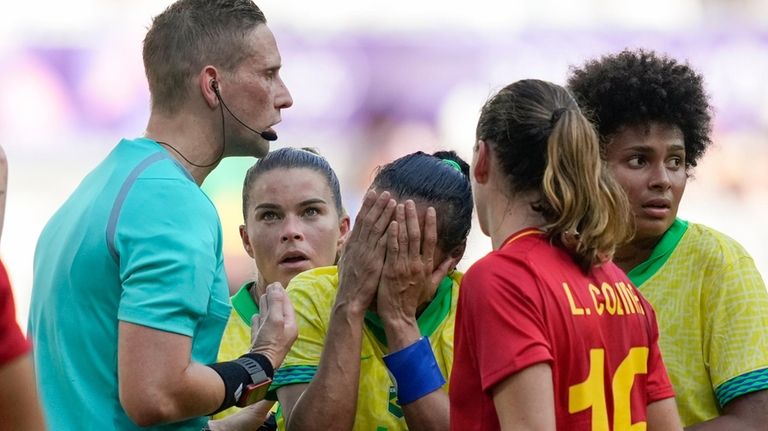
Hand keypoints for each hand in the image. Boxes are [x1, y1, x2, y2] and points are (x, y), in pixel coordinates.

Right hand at [250, 282, 297, 368]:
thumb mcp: (275, 319)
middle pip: (278, 311)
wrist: (258, 365)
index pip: (287, 306)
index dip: (281, 294)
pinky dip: (258, 321)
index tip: (276, 284)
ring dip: (266, 308)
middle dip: (274, 299)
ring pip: (268, 319)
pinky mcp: (260, 343)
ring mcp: (270, 338)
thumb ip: (276, 302)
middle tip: (270, 287)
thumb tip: (276, 286)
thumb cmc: (270, 342)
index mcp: (290, 326)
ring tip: (263, 298)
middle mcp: (282, 332)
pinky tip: (256, 316)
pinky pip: (260, 329)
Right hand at [336, 190, 395, 313]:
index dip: (367, 206)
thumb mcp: (345, 262)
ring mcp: (366, 253)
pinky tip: (396, 222)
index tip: (373, 193)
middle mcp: (358, 246)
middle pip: (368, 220)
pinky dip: (389, 232)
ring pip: (376, 229)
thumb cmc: (349, 284)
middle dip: (377, 205)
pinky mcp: (374, 262)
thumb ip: (349, 248)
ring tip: (392, 200)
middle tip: (385, 191)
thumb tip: (350, 236)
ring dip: (384, 213)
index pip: (360, 220)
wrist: (349, 300)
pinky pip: (383, 244)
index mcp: (352, 245)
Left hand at [377, 202, 456, 348]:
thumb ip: (441, 270)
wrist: (399, 315)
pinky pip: (392, 249)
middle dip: (413, 216)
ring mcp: (403, 266)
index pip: (430, 240)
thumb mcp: (431, 285)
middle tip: (410, 201)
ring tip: (399, 205)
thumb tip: (453, 259)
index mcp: (426, 266)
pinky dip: (393, 235)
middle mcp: (416, 264)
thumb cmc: (413, 300)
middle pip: (417, 235)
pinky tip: (392, 222)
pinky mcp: (390, 270)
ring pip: (404, 239)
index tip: (429, 210)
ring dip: (402, 220)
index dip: (430, 224)